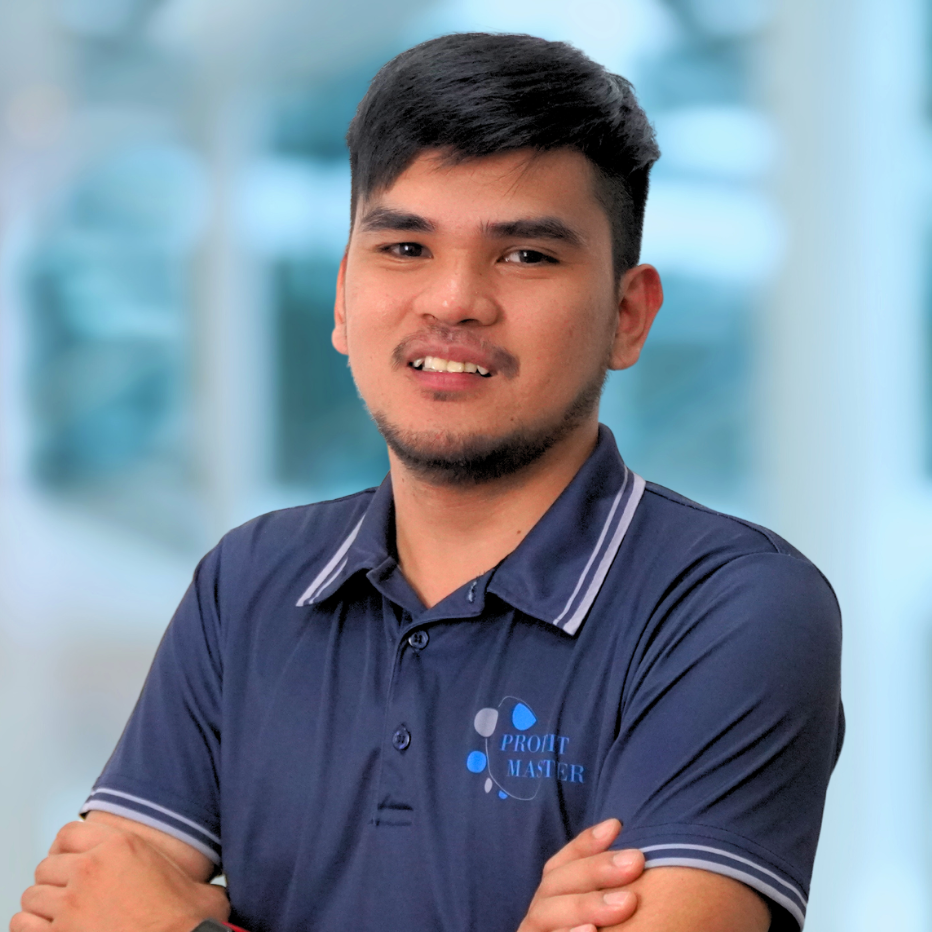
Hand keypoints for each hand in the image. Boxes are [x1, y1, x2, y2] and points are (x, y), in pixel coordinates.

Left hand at [11, 820, 229, 931]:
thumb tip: (208, 886)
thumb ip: (186, 876)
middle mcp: (91, 869)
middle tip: (67, 898)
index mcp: (121, 847)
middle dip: (54, 882)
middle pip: (47, 866)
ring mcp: (72, 905)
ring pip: (33, 897)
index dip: (65, 850)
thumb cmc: (190, 923)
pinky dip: (32, 930)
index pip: (68, 834)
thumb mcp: (195, 885)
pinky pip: (24, 926)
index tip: (69, 864)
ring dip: (41, 909)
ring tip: (57, 920)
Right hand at [518, 819, 643, 931]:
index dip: (586, 843)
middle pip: (555, 883)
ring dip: (585, 904)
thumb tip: (631, 851)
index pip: (561, 865)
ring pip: (545, 912)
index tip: (616, 826)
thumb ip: (613, 887)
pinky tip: (591, 931)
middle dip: (596, 869)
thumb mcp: (606, 904)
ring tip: (625, 902)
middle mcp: (539, 915)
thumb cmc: (606, 926)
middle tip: (635, 862)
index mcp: (553, 900)